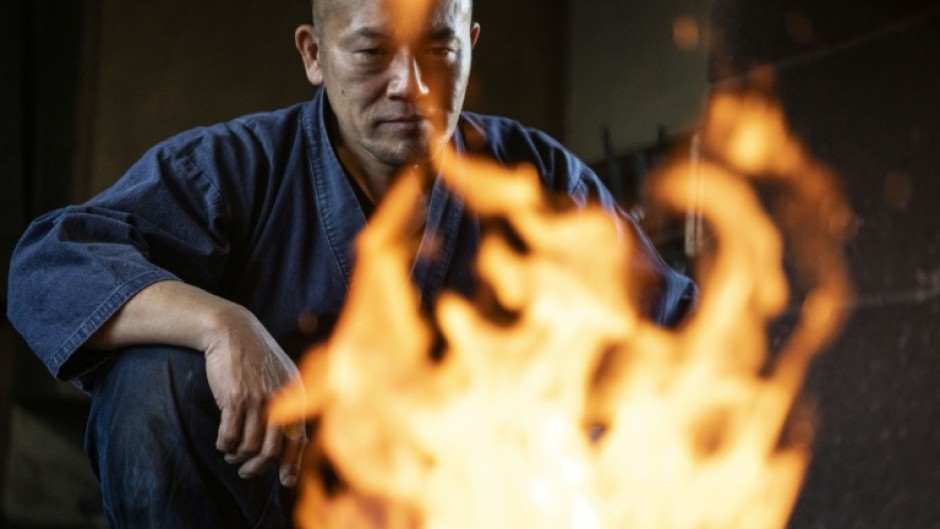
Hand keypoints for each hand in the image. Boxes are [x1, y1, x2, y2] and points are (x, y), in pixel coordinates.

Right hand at [203, 305, 306, 486]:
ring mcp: (257, 399)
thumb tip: (299, 437)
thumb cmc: (257, 356)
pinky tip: (221, 443)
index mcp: (295, 396)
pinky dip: (224, 445)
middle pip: (272, 450)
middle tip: (246, 472)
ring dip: (238, 456)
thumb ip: (290, 403)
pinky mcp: (234, 398)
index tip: (285, 482)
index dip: (292, 464)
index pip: (299, 440)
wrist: (233, 331)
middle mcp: (279, 400)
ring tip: (231, 454)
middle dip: (258, 467)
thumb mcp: (283, 376)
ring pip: (249, 446)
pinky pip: (230, 435)